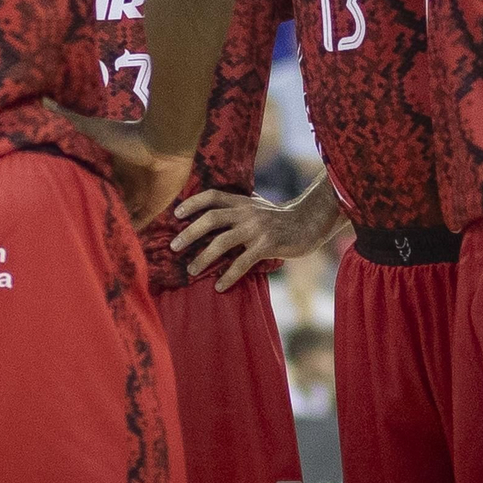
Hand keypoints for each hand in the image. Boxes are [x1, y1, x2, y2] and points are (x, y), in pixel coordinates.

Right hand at [50, 104, 192, 228]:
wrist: (163, 143)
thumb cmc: (129, 137)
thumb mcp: (94, 129)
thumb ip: (71, 118)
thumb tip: (43, 100)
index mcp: (112, 167)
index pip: (96, 183)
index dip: (84, 192)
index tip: (65, 203)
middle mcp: (125, 182)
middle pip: (109, 200)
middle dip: (97, 210)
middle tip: (76, 227)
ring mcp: (140, 195)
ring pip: (123, 214)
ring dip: (112, 223)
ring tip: (93, 239)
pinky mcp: (154, 207)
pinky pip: (141, 224)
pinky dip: (131, 232)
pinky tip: (117, 243)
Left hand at [170, 188, 338, 289]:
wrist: (309, 224)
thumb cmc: (280, 217)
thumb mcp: (258, 205)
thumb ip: (238, 206)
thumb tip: (214, 210)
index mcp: (242, 201)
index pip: (212, 196)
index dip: (192, 202)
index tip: (175, 213)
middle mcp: (247, 212)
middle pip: (211, 218)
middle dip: (189, 233)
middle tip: (174, 247)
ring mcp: (256, 228)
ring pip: (222, 241)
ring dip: (204, 257)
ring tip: (191, 271)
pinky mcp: (266, 245)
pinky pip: (242, 262)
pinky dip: (229, 275)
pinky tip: (219, 286)